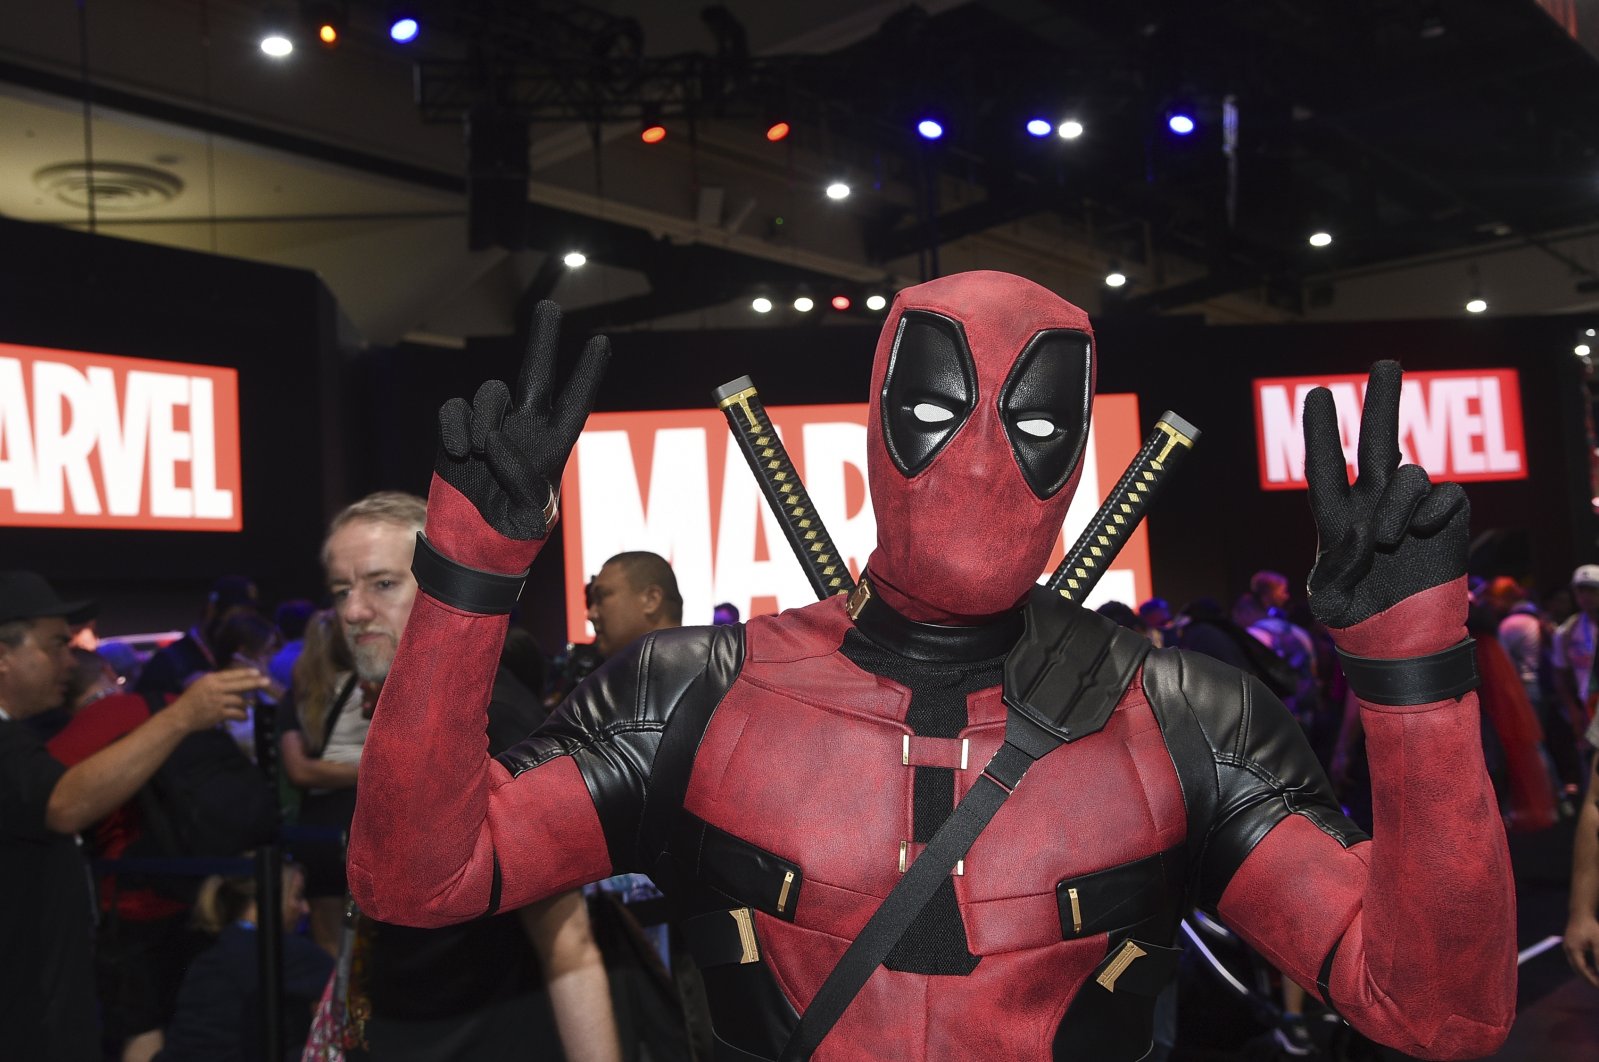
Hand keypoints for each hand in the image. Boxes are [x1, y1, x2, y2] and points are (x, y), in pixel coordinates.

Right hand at [169, 667, 268, 731]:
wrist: (181, 716)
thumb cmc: (191, 700)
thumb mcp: (201, 685)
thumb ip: (217, 682)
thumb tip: (235, 680)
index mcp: (211, 679)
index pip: (232, 674)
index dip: (245, 673)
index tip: (257, 672)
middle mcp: (216, 688)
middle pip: (240, 684)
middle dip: (255, 683)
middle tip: (267, 682)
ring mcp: (218, 701)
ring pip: (240, 700)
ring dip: (246, 704)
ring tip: (249, 706)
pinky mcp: (219, 713)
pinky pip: (236, 713)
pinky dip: (242, 716)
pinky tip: (245, 717)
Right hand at [435, 301, 610, 538]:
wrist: (469, 547)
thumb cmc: (510, 537)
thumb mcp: (530, 518)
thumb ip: (520, 478)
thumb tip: (493, 437)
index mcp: (552, 447)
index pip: (574, 404)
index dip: (587, 374)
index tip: (602, 342)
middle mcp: (524, 429)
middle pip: (536, 375)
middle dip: (543, 340)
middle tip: (548, 305)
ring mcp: (490, 428)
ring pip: (491, 394)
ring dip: (484, 418)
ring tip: (477, 452)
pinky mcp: (457, 433)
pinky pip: (455, 410)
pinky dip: (454, 427)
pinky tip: (456, 451)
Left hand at [1302, 360, 1468, 632]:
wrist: (1401, 641)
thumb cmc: (1358, 620)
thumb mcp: (1329, 600)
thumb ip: (1334, 570)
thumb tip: (1361, 533)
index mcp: (1337, 516)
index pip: (1325, 466)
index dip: (1321, 432)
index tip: (1319, 394)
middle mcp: (1374, 503)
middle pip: (1378, 441)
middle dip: (1383, 402)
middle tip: (1387, 362)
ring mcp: (1412, 510)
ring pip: (1409, 475)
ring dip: (1397, 505)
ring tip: (1388, 541)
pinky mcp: (1448, 519)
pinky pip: (1446, 496)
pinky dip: (1432, 514)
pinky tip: (1424, 537)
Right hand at [1566, 914, 1598, 987]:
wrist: (1580, 913)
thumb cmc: (1591, 927)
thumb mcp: (1598, 942)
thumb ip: (1598, 958)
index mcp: (1573, 949)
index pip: (1582, 969)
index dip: (1591, 979)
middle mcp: (1568, 950)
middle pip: (1577, 969)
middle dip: (1588, 979)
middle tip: (1598, 986)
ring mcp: (1567, 947)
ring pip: (1576, 966)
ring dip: (1585, 973)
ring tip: (1596, 979)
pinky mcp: (1570, 945)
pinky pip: (1576, 960)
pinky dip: (1583, 967)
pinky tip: (1591, 969)